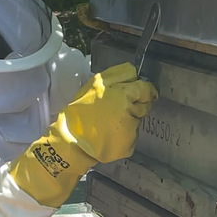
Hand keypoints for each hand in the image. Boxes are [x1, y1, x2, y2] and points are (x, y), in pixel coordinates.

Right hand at [8, 63, 157, 207]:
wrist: (71, 141)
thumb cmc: (80, 113)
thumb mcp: (94, 85)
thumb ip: (117, 77)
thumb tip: (135, 74)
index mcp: (117, 91)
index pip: (143, 86)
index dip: (144, 88)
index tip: (142, 92)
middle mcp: (125, 107)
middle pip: (145, 101)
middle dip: (138, 103)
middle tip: (121, 109)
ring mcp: (129, 126)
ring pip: (139, 118)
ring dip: (131, 119)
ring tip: (111, 123)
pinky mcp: (129, 142)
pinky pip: (134, 135)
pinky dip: (127, 135)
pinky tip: (112, 135)